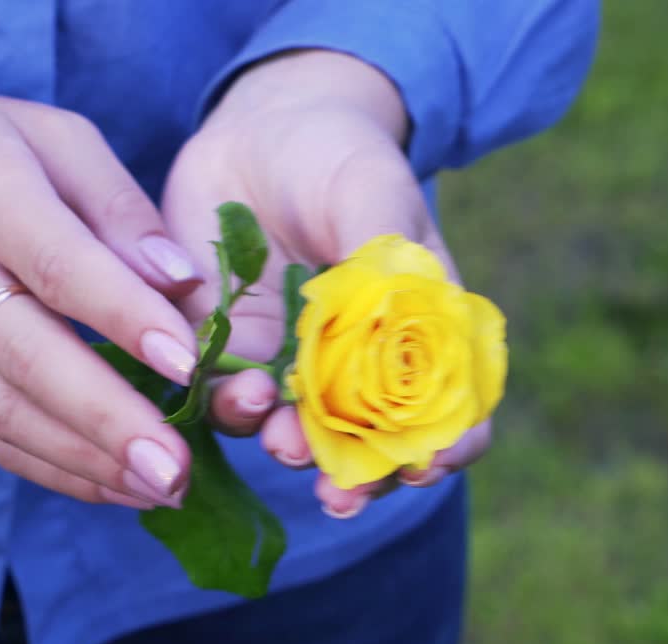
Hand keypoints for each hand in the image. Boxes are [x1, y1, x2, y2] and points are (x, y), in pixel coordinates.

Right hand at [0, 59, 204, 509]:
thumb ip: (119, 206)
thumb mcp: (53, 136)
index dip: (124, 316)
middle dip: (109, 420)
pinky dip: (56, 470)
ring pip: (10, 413)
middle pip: (31, 359)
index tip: (189, 359)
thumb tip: (182, 282)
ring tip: (165, 487)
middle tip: (178, 465)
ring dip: (89, 461)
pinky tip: (118, 488)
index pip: (58, 267)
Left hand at [161, 51, 491, 516]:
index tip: (426, 467)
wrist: (260, 126)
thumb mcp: (374, 193)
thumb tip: (391, 331)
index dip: (443, 451)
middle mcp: (352, 364)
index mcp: (415, 335)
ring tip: (280, 437)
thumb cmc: (340, 155)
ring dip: (287, 445)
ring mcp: (286, 360)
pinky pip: (221, 392)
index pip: (446, 414)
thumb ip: (383, 259)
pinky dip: (227, 404)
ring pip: (287, 430)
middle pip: (365, 445)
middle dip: (355, 477)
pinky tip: (234, 391)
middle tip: (339, 492)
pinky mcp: (224, 347)